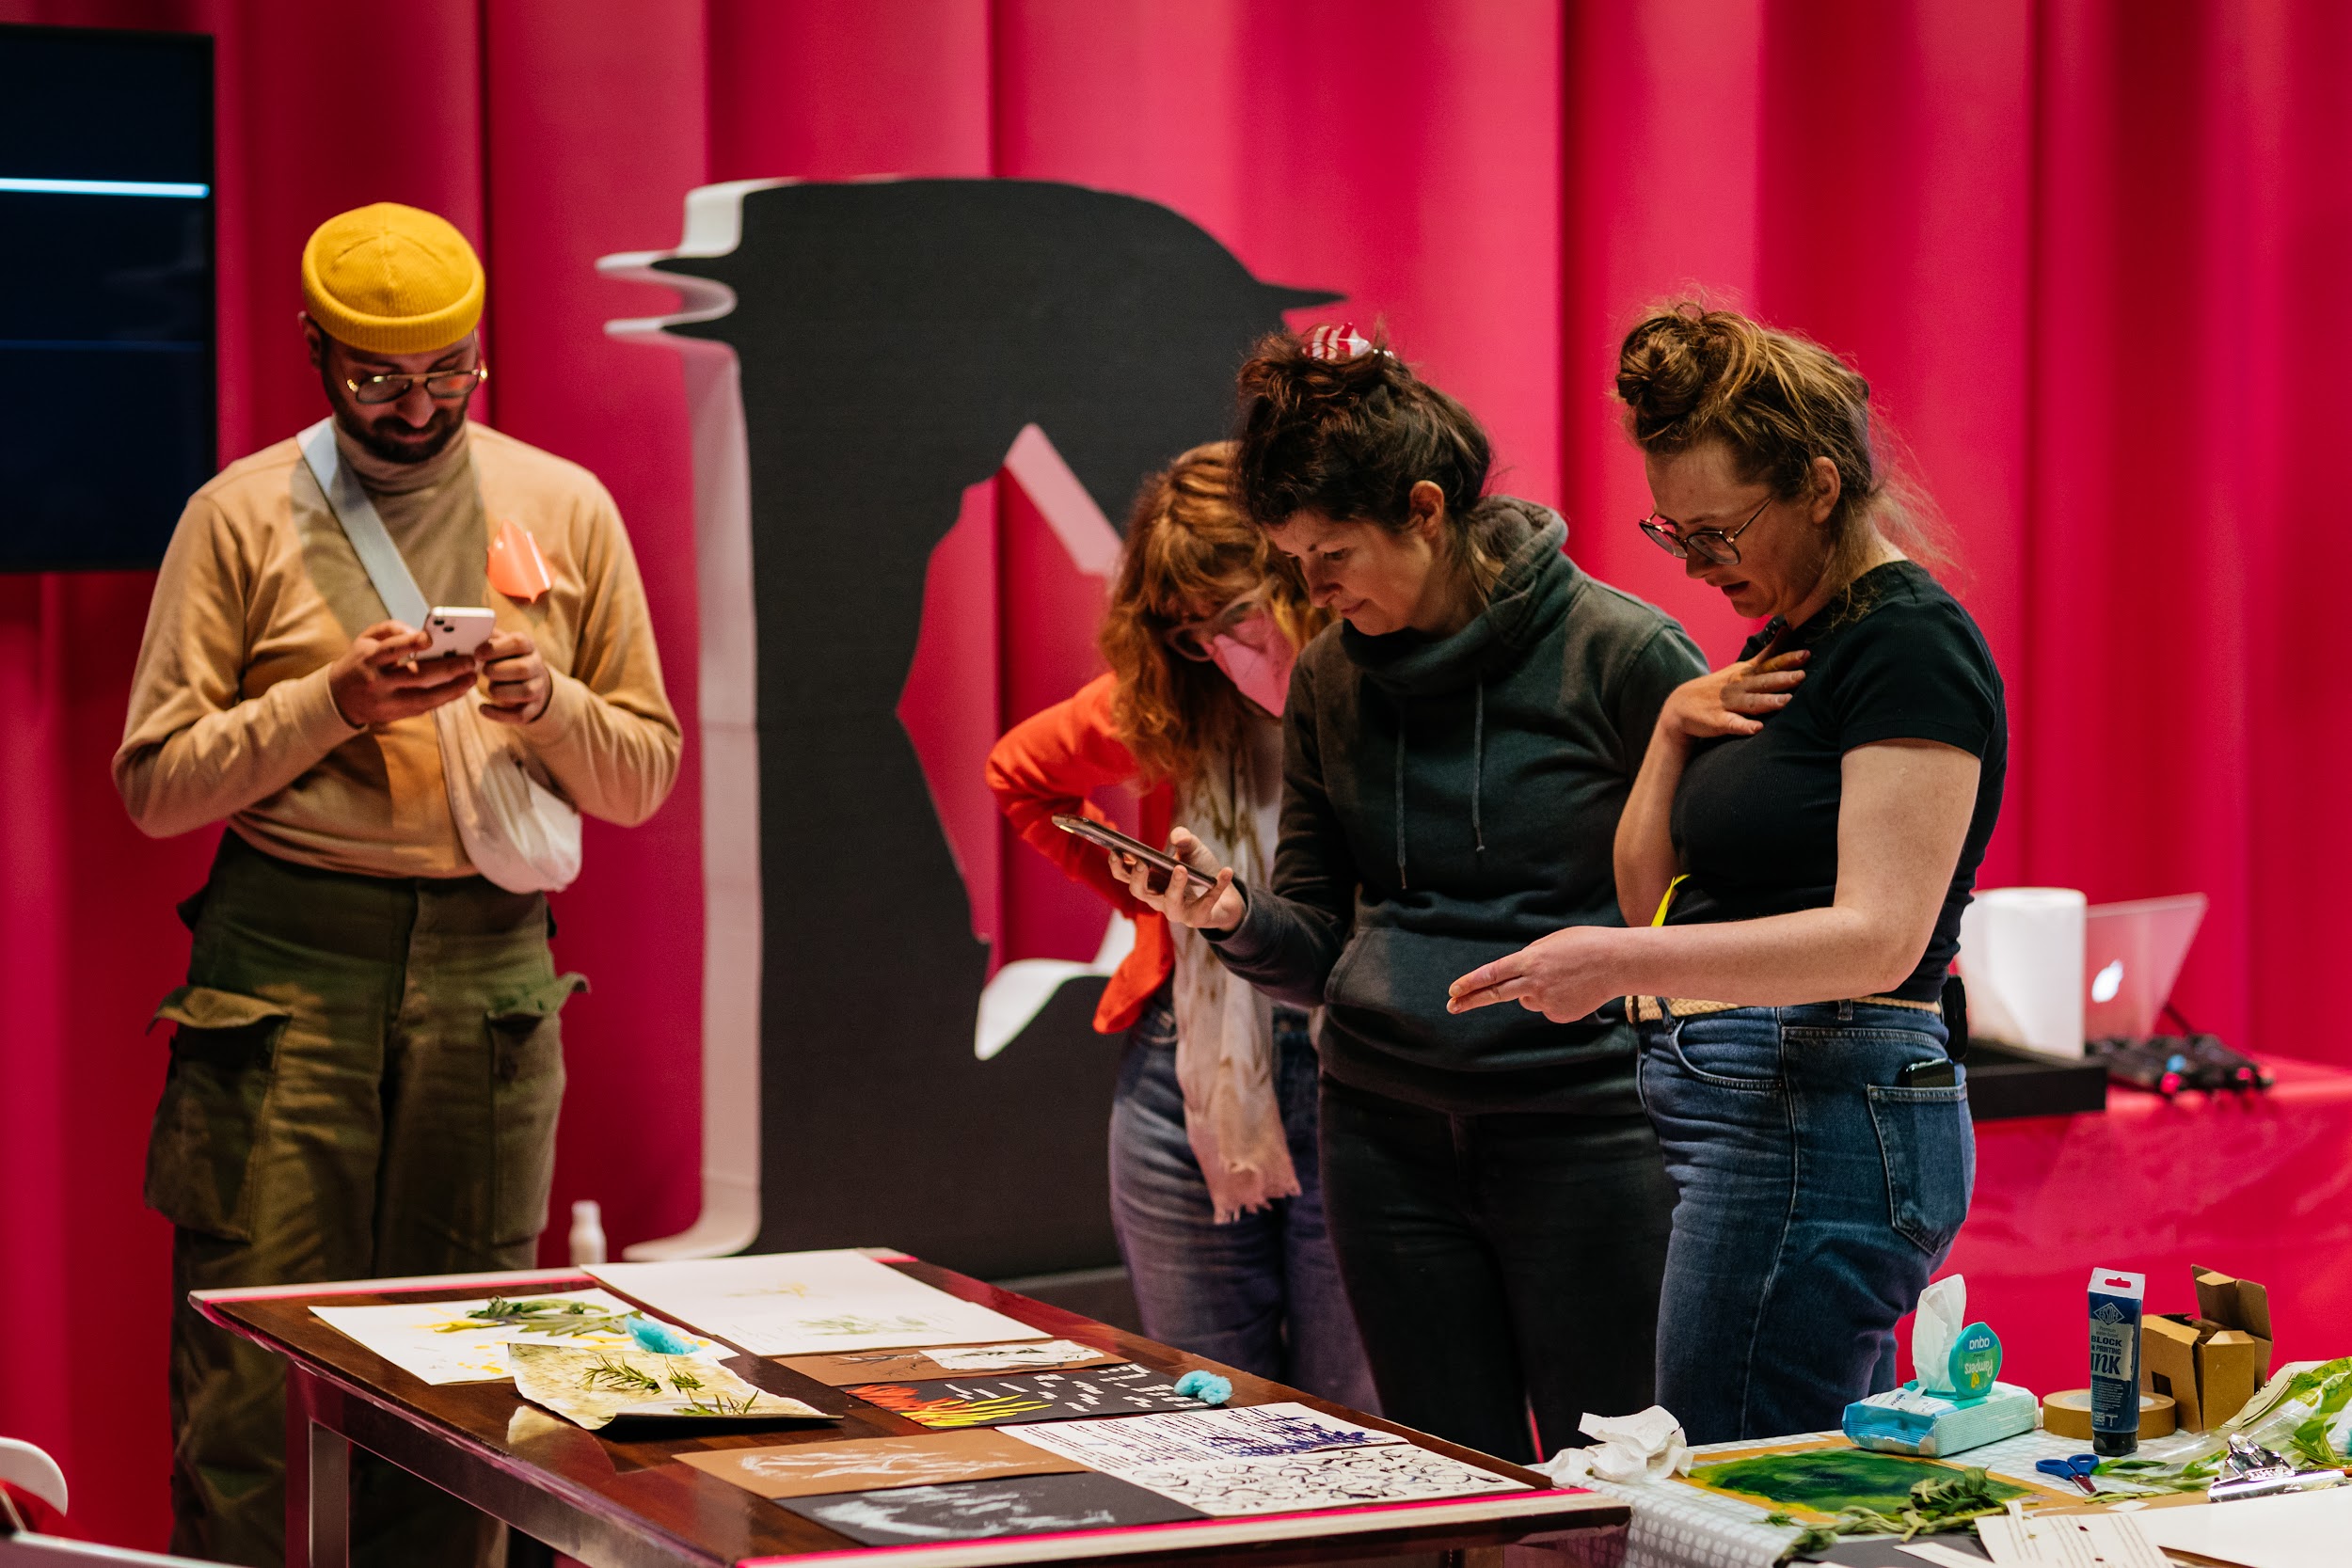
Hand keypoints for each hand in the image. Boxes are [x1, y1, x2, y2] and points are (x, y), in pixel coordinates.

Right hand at [327, 621, 478, 726]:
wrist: (340, 698)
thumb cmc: (361, 661)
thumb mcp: (366, 639)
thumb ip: (392, 629)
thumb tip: (419, 633)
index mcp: (369, 658)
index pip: (390, 650)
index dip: (410, 644)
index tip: (430, 637)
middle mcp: (378, 681)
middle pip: (415, 676)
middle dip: (447, 668)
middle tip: (470, 660)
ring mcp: (388, 701)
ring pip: (424, 697)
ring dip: (452, 688)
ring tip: (472, 677)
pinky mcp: (396, 715)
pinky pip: (425, 707)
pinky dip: (445, 698)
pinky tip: (461, 688)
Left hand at [477, 629, 552, 723]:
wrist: (531, 682)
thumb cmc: (507, 660)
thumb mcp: (501, 645)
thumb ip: (488, 638)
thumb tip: (467, 632)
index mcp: (528, 647)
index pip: (519, 643)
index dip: (497, 648)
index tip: (477, 653)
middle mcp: (536, 667)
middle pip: (523, 669)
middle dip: (498, 671)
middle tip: (484, 671)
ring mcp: (537, 689)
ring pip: (525, 692)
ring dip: (501, 691)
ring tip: (489, 688)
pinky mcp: (533, 709)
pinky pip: (520, 715)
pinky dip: (499, 714)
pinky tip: (482, 708)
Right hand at [1116, 825, 1246, 933]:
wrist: (1225, 895)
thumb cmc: (1200, 870)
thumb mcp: (1193, 849)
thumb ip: (1184, 838)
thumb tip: (1178, 837)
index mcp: (1149, 880)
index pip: (1125, 875)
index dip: (1117, 866)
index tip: (1115, 851)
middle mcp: (1158, 898)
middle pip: (1139, 892)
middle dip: (1138, 878)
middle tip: (1142, 863)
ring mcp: (1176, 911)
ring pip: (1170, 902)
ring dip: (1175, 885)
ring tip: (1182, 869)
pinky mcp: (1197, 918)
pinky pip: (1206, 902)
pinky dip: (1218, 886)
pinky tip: (1226, 870)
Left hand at [1448, 926, 1624, 1021]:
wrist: (1618, 963)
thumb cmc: (1585, 945)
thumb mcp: (1551, 942)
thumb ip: (1529, 959)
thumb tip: (1518, 979)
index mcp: (1531, 959)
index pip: (1492, 973)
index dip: (1470, 982)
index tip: (1453, 990)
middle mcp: (1534, 982)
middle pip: (1496, 994)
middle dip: (1471, 1000)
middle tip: (1451, 1006)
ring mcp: (1547, 1001)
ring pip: (1528, 999)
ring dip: (1537, 990)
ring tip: (1564, 977)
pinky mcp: (1560, 1015)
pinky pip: (1547, 1008)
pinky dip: (1555, 1000)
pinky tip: (1574, 989)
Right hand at [1657, 647, 1809, 742]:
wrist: (1681, 705)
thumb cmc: (1718, 687)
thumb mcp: (1742, 667)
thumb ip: (1767, 654)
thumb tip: (1788, 630)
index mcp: (1746, 674)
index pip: (1769, 664)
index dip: (1787, 659)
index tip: (1806, 654)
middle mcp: (1739, 686)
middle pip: (1763, 682)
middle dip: (1782, 678)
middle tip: (1801, 676)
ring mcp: (1728, 703)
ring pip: (1751, 702)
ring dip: (1768, 701)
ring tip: (1785, 702)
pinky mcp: (1718, 721)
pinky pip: (1732, 724)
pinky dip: (1743, 726)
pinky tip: (1756, 728)